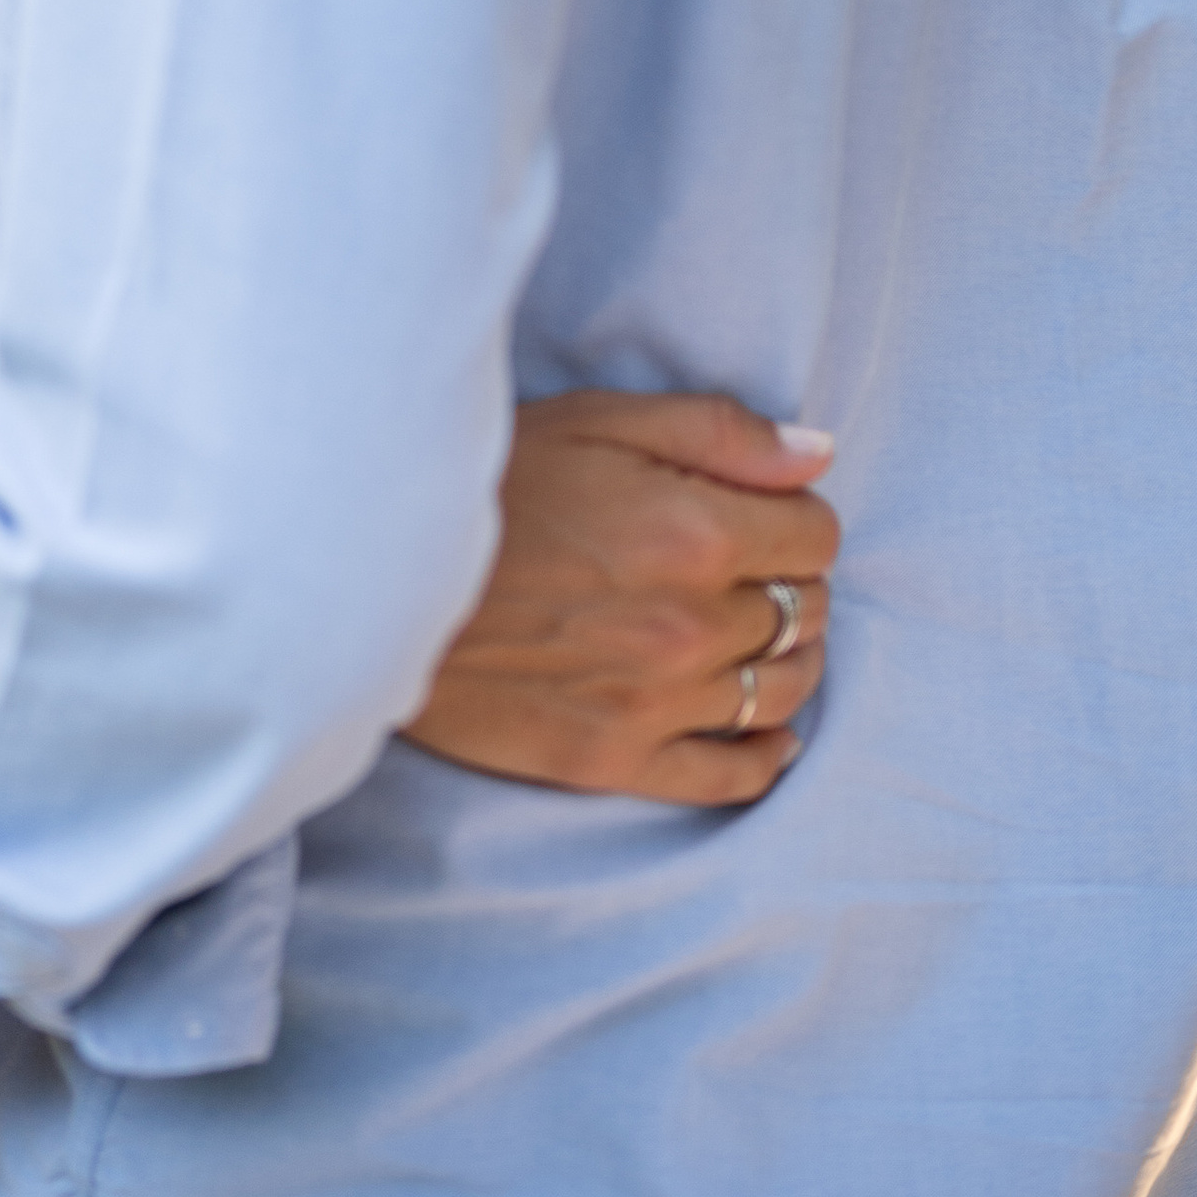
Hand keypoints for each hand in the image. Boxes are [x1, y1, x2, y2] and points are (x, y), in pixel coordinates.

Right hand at [404, 389, 836, 806]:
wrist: (379, 576)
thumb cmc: (487, 483)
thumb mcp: (595, 421)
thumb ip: (717, 432)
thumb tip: (817, 456)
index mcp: (694, 532)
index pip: (816, 536)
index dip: (796, 518)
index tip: (763, 514)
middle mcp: (691, 625)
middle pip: (805, 611)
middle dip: (790, 582)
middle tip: (748, 568)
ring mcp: (657, 702)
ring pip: (782, 691)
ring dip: (789, 660)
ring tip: (759, 636)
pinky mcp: (616, 760)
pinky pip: (733, 776)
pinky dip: (764, 754)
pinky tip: (763, 732)